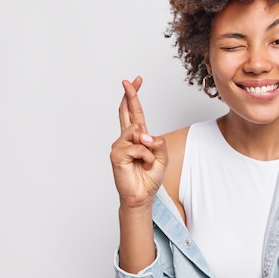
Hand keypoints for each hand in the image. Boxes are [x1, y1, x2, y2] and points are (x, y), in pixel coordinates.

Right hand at [110, 76, 167, 208]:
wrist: (142, 196)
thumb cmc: (149, 177)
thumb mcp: (162, 157)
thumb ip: (158, 143)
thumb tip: (144, 134)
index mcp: (138, 137)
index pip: (135, 113)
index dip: (134, 96)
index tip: (136, 81)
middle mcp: (127, 139)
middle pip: (126, 112)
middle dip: (130, 95)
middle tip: (129, 81)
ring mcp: (119, 145)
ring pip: (137, 132)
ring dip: (149, 148)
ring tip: (147, 161)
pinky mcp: (116, 155)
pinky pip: (137, 147)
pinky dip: (145, 156)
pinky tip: (142, 164)